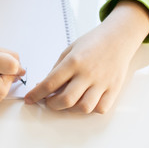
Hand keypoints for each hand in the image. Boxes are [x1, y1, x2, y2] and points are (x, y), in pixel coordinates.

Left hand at [25, 0, 148, 113]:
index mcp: (74, 61)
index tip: (29, 99)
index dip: (36, 94)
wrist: (119, 37)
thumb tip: (44, 87)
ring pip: (84, 107)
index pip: (50, 83)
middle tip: (48, 101)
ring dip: (70, 109)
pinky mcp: (114, 89)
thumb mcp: (69, 50)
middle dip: (52, 105)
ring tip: (66, 102)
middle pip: (66, 100)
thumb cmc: (92, 43)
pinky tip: (84, 102)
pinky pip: (100, 108)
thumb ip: (57, 69)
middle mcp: (88, 73)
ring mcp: (102, 83)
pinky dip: (90, 110)